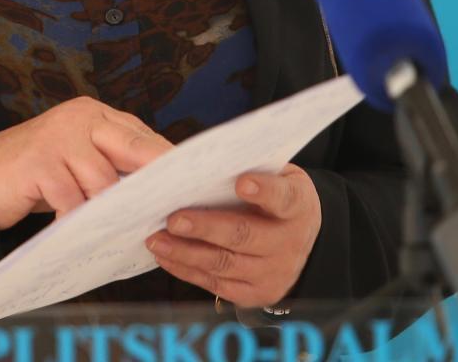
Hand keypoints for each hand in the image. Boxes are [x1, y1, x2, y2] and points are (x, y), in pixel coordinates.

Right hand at [0, 97, 172, 230]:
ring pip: (104, 182)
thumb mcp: (77, 162)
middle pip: (134, 150)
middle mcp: (80, 119)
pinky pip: (71, 200)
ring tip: (112, 230)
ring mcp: (59, 138)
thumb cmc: (34, 174)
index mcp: (95, 115)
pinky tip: (70, 229)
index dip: (168, 164)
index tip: (191, 187)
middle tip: (169, 210)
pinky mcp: (39, 163)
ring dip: (108, 211)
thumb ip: (111, 166)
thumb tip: (158, 193)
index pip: (143, 137)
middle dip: (154, 183)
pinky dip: (74, 220)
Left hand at [146, 164, 320, 306]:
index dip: (264, 190)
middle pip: (244, 236)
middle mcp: (289, 243)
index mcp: (297, 205)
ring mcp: (272, 273)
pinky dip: (187, 270)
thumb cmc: (277, 198)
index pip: (283, 197)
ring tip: (156, 239)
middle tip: (173, 219)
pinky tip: (165, 256)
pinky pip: (216, 284)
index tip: (241, 182)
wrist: (301, 242)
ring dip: (185, 252)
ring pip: (224, 264)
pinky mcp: (254, 294)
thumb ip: (249, 169)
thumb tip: (199, 162)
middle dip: (205, 228)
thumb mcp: (277, 176)